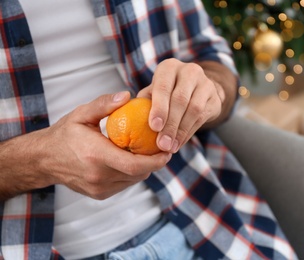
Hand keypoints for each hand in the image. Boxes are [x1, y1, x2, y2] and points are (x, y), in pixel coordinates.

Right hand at [0, 92, 171, 199]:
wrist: (44, 159)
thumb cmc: (64, 134)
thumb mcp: (82, 114)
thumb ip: (104, 104)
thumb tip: (127, 95)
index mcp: (96, 156)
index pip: (135, 165)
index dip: (156, 161)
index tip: (168, 152)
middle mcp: (98, 176)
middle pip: (138, 174)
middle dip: (153, 162)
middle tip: (160, 148)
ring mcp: (98, 188)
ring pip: (133, 181)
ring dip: (143, 168)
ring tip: (143, 152)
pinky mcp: (99, 194)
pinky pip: (124, 184)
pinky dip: (131, 174)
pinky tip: (127, 160)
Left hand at [137, 58, 224, 152]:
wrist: (197, 89)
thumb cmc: (167, 92)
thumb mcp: (154, 92)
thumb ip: (145, 102)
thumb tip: (132, 119)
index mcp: (169, 67)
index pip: (163, 87)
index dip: (159, 107)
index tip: (154, 127)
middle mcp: (189, 71)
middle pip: (180, 100)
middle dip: (170, 124)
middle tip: (162, 144)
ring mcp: (205, 83)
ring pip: (194, 109)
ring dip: (181, 131)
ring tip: (170, 147)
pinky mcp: (215, 98)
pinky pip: (202, 118)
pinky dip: (189, 133)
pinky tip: (179, 143)